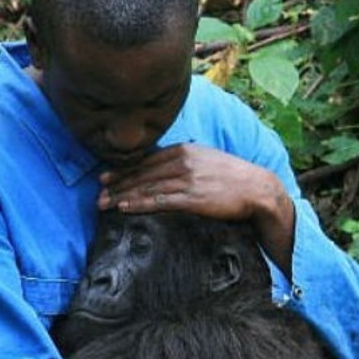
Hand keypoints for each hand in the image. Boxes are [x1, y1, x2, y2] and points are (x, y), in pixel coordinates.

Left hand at [98, 144, 294, 275]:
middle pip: (142, 173)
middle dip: (118, 184)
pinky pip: (160, 201)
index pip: (146, 160)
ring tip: (105, 204)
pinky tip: (125, 208)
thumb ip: (188, 161)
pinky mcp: (193, 197)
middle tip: (99, 194)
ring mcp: (188, 179)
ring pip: (147, 187)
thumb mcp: (209, 160)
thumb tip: (169, 169)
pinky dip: (139, 204)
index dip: (124, 169)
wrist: (259, 189)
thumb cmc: (235, 178)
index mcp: (185, 150)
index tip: (107, 177)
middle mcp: (183, 162)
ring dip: (123, 196)